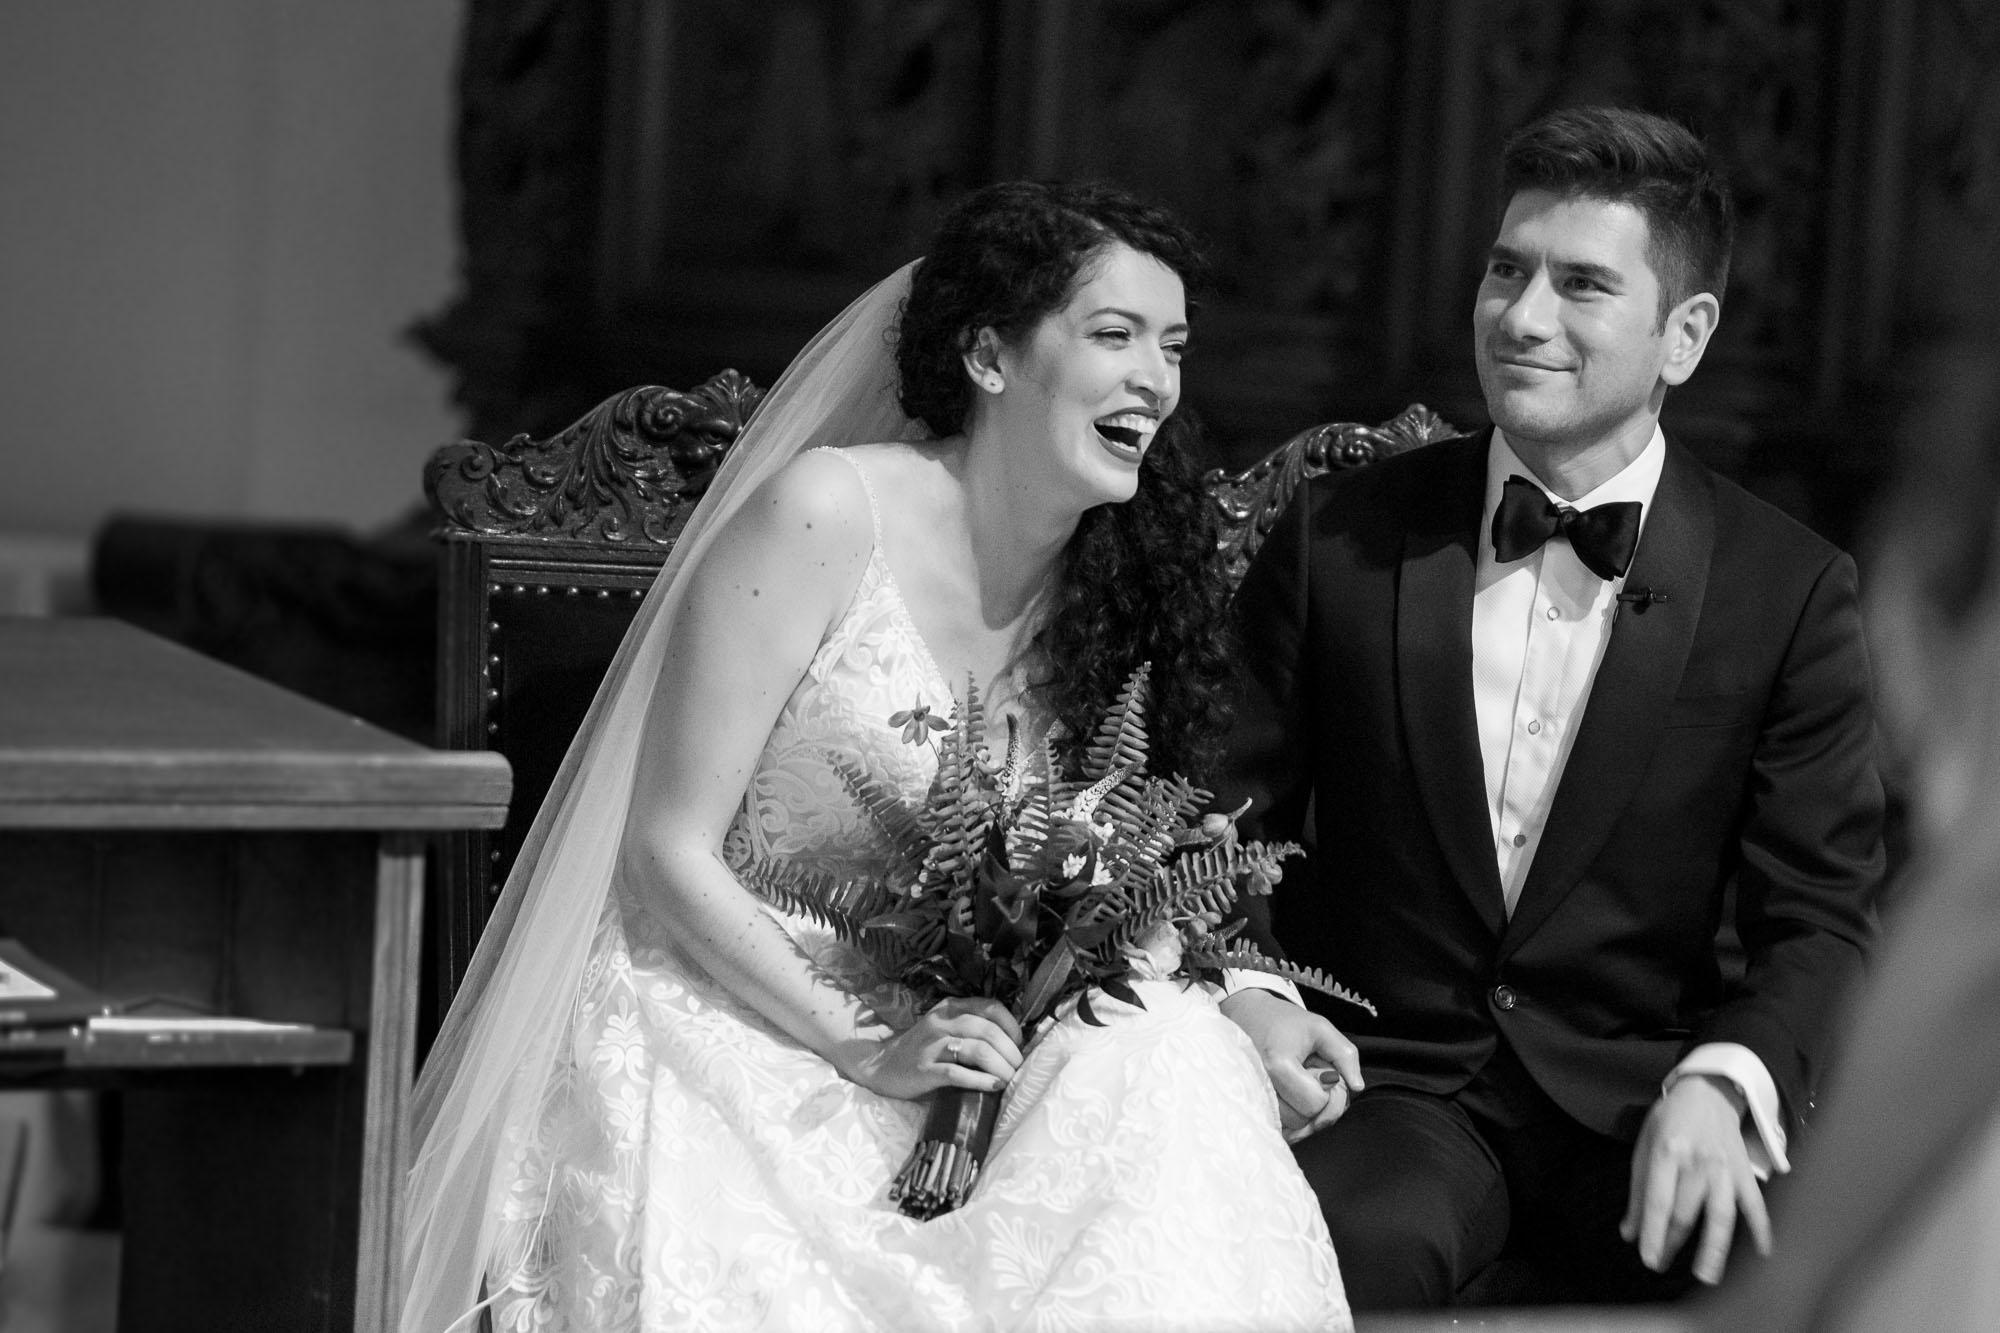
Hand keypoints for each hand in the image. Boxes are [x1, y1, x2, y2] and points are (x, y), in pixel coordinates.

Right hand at [842, 997, 1024, 1101]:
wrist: (882, 1067)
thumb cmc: (923, 1051)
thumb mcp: (946, 1029)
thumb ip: (972, 1029)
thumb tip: (1013, 1043)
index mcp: (950, 1008)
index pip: (991, 1007)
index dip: (1011, 1026)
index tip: (1019, 1044)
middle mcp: (941, 1022)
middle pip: (988, 1030)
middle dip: (1010, 1051)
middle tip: (1018, 1067)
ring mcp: (931, 1046)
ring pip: (977, 1050)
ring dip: (1000, 1067)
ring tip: (1009, 1078)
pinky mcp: (924, 1070)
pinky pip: (958, 1074)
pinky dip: (981, 1081)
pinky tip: (993, 1086)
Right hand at [1220, 988, 1362, 1142]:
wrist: (1248, 1016)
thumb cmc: (1283, 1021)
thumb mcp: (1320, 1028)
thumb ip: (1345, 1055)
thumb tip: (1356, 1086)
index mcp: (1278, 1065)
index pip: (1315, 1103)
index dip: (1329, 1092)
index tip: (1324, 1070)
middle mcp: (1261, 1086)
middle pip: (1305, 1119)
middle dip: (1318, 1102)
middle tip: (1312, 1075)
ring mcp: (1254, 1099)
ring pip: (1293, 1127)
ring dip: (1305, 1108)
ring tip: (1298, 1081)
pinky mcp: (1253, 1107)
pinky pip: (1282, 1128)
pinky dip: (1294, 1115)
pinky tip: (1292, 1095)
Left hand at [1620, 1075, 1772, 1284]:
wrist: (1708, 1092)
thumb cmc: (1669, 1121)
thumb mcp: (1645, 1145)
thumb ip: (1637, 1191)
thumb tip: (1628, 1233)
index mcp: (1668, 1151)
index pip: (1658, 1200)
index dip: (1652, 1232)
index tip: (1647, 1258)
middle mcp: (1698, 1162)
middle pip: (1686, 1212)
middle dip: (1672, 1242)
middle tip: (1660, 1264)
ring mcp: (1724, 1168)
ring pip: (1721, 1214)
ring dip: (1715, 1247)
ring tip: (1708, 1275)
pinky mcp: (1744, 1172)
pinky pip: (1754, 1204)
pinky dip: (1761, 1229)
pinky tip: (1762, 1253)